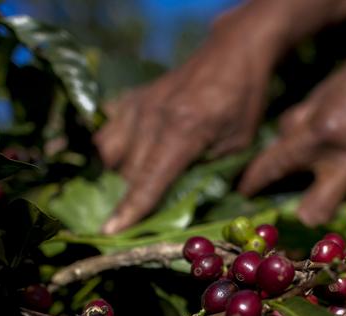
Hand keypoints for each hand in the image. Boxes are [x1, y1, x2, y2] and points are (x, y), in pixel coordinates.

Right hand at [93, 30, 273, 234]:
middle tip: (122, 225)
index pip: (150, 178)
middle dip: (122, 201)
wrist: (232, 54)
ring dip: (112, 177)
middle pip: (125, 172)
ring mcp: (137, 105)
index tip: (108, 232)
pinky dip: (105, 153)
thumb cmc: (241, 104)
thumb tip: (190, 211)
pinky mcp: (130, 99)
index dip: (130, 208)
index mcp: (183, 130)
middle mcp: (152, 117)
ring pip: (108, 153)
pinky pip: (104, 132)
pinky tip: (111, 165)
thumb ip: (212, 176)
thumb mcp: (237, 145)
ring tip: (119, 195)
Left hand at [238, 38, 345, 226]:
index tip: (247, 190)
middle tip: (295, 205)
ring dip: (333, 195)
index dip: (255, 181)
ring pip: (342, 204)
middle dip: (301, 214)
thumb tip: (282, 139)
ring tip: (333, 178)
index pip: (276, 166)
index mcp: (321, 134)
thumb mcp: (327, 88)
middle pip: (313, 213)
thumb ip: (301, 119)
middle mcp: (345, 163)